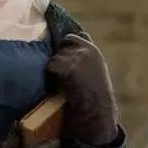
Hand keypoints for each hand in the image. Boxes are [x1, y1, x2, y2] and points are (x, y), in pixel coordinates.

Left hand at [45, 31, 118, 146]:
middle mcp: (87, 51)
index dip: (67, 44)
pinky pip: (51, 67)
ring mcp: (77, 57)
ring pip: (55, 57)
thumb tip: (66, 53)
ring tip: (62, 82)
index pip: (76, 37)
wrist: (96, 110)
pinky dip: (51, 76)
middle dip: (59, 56)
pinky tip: (58, 85)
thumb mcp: (95, 72)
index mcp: (94, 52)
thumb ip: (84, 60)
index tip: (62, 53)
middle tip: (60, 73)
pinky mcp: (68, 67)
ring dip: (54, 68)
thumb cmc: (95, 96)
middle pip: (63, 44)